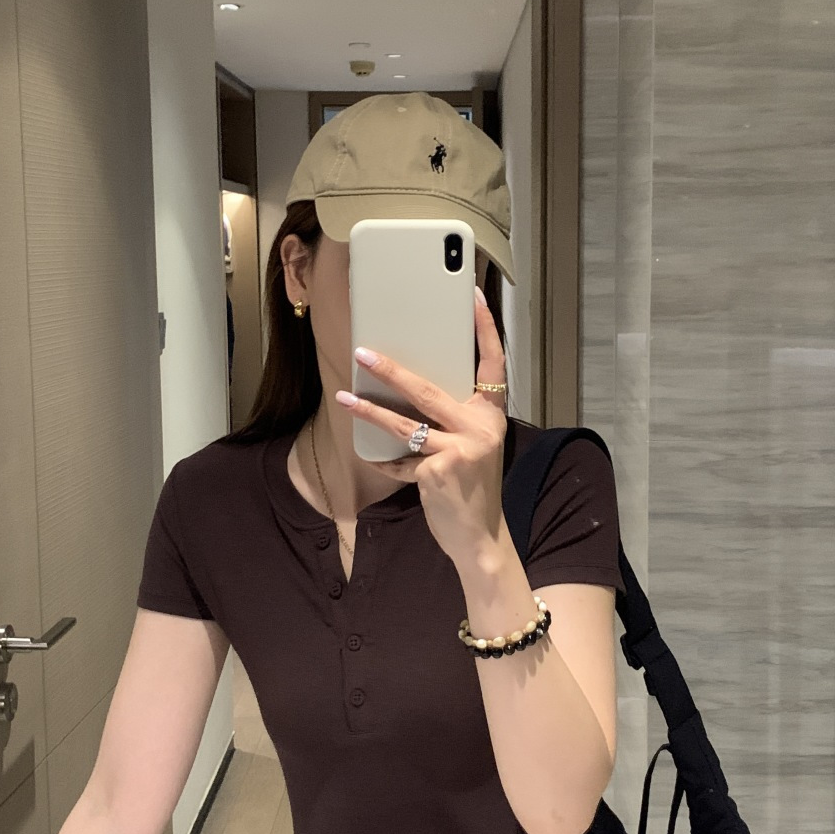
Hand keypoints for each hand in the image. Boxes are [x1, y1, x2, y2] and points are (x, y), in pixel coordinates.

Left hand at [336, 285, 508, 568]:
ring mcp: (459, 450)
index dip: (483, 328)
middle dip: (390, 370)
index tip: (471, 296)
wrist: (480, 537)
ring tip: (343, 398)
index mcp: (491, 415)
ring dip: (369, 410)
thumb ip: (455, 418)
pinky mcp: (438, 473)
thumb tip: (413, 391)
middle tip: (363, 353)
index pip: (491, 362)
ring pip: (404, 424)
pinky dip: (385, 460)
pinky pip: (399, 460)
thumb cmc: (472, 487)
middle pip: (428, 390)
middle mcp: (479, 428)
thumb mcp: (475, 445)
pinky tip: (372, 459)